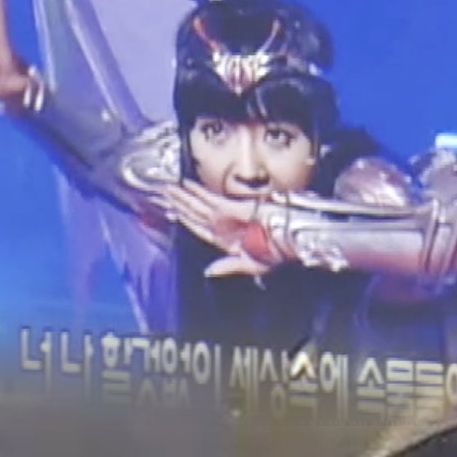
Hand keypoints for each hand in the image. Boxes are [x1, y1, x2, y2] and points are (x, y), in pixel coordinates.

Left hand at [158, 180, 278, 276]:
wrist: (292, 239)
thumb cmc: (277, 253)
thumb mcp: (253, 266)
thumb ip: (230, 267)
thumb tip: (209, 272)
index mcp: (226, 241)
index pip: (199, 229)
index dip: (185, 220)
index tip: (172, 210)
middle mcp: (224, 227)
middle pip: (195, 214)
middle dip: (180, 203)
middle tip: (164, 192)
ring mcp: (228, 216)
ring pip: (198, 205)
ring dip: (183, 196)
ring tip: (168, 187)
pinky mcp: (233, 206)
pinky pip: (210, 199)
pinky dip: (197, 192)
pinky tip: (186, 185)